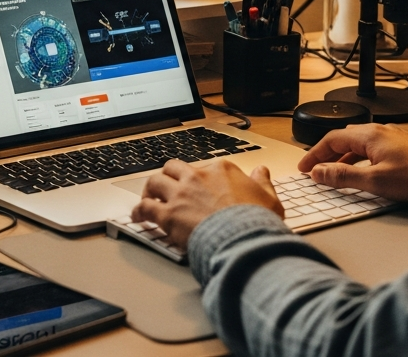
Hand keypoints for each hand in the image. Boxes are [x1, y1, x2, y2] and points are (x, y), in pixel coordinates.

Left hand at [132, 160, 283, 249]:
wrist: (243, 240)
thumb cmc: (256, 222)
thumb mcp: (269, 198)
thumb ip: (262, 182)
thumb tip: (261, 171)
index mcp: (222, 170)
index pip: (205, 167)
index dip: (199, 178)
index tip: (198, 187)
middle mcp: (198, 177)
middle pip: (174, 168)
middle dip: (169, 176)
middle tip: (167, 186)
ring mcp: (181, 194)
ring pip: (155, 182)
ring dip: (150, 189)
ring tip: (149, 197)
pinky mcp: (168, 214)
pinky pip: (145, 207)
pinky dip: (139, 211)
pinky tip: (138, 216)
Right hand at [297, 124, 407, 202]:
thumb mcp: (375, 181)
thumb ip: (343, 177)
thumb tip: (320, 173)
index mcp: (369, 135)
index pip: (331, 139)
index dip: (314, 154)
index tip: (305, 167)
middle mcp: (379, 131)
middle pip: (343, 138)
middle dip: (325, 154)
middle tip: (314, 170)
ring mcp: (391, 137)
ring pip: (357, 143)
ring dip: (341, 157)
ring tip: (333, 173)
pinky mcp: (401, 146)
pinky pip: (370, 148)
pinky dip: (357, 158)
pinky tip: (360, 171)